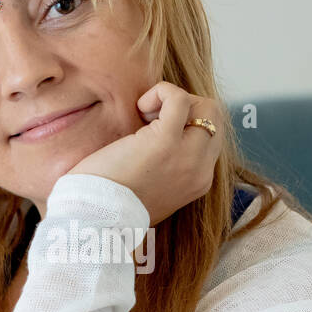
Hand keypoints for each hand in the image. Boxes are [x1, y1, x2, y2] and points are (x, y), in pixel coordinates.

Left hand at [66, 82, 225, 226]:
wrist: (97, 219)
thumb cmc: (112, 203)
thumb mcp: (152, 191)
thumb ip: (167, 172)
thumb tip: (159, 146)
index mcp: (199, 182)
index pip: (211, 137)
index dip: (187, 123)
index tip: (155, 129)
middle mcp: (200, 170)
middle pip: (215, 119)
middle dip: (187, 107)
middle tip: (153, 117)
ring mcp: (187, 156)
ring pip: (207, 107)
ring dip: (175, 100)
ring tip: (146, 115)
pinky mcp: (165, 142)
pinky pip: (179, 99)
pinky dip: (161, 93)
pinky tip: (140, 108)